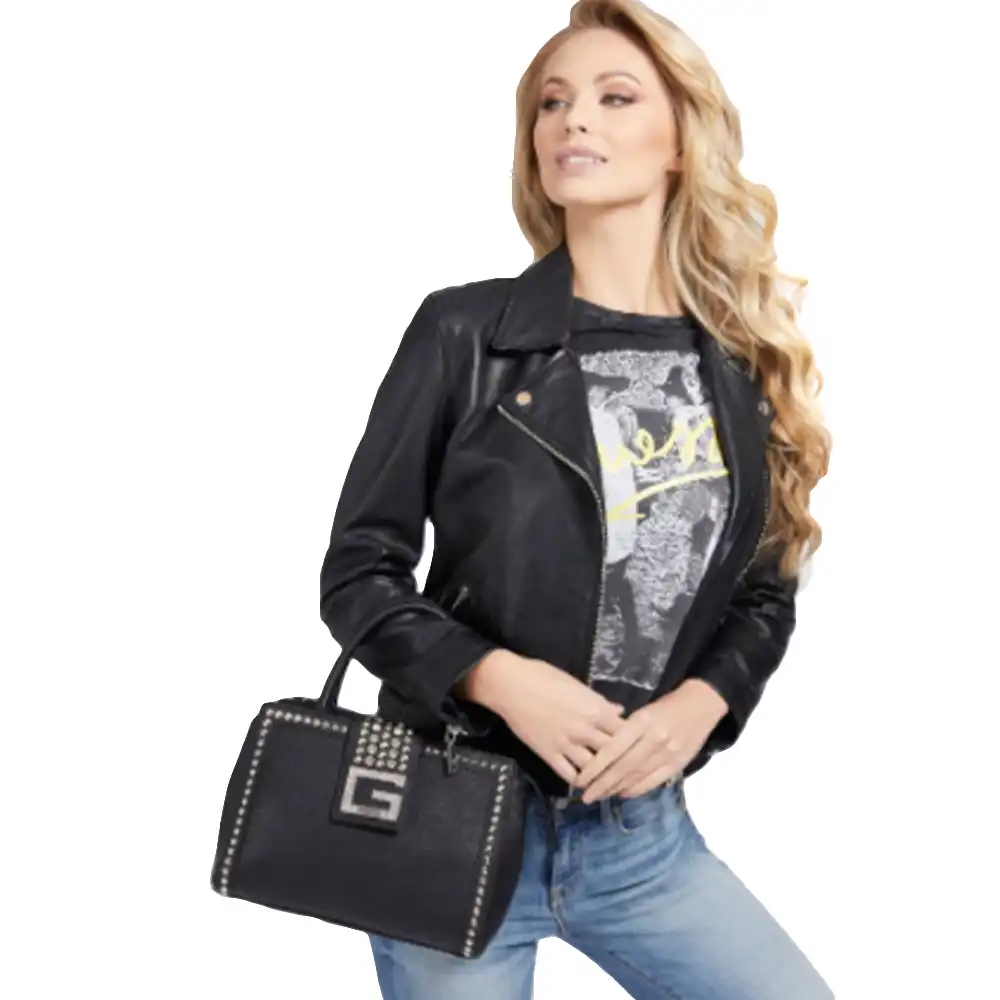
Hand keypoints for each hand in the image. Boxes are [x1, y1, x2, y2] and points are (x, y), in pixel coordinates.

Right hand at [463, 650, 629, 786]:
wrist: (510, 685)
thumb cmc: (543, 676)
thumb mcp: (576, 684)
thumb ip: (599, 701)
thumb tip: (619, 711)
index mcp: (596, 709)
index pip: (625, 732)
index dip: (632, 739)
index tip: (633, 743)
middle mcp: (585, 730)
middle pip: (614, 753)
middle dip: (620, 759)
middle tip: (623, 764)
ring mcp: (567, 745)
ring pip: (594, 769)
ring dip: (601, 773)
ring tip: (606, 776)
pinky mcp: (549, 755)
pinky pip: (569, 776)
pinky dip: (579, 780)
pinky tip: (583, 780)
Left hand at [573, 679, 729, 802]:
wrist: (701, 706)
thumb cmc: (666, 706)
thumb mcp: (643, 710)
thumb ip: (624, 729)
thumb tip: (601, 750)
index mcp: (642, 722)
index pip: (614, 749)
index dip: (596, 767)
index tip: (580, 779)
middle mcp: (654, 739)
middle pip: (623, 767)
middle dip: (602, 784)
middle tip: (585, 795)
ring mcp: (667, 754)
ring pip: (636, 777)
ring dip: (615, 789)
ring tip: (599, 796)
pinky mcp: (677, 765)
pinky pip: (652, 782)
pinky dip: (635, 790)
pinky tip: (621, 794)